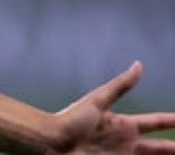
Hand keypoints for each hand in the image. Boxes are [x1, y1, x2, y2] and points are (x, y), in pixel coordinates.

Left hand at [51, 62, 174, 153]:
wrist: (49, 143)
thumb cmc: (69, 120)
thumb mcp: (97, 102)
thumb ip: (120, 86)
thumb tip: (139, 65)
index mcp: (124, 125)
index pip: (156, 122)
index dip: (172, 120)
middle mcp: (125, 143)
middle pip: (160, 147)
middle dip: (174, 147)